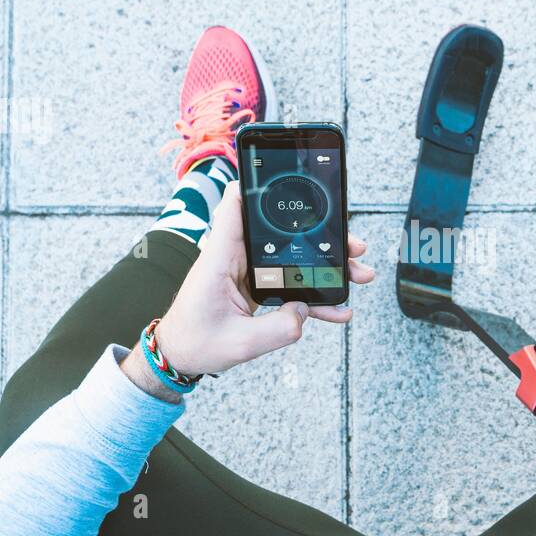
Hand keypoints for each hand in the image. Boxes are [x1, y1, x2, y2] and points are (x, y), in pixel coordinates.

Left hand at [125, 181, 374, 392]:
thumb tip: (305, 313)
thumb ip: (277, 329)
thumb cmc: (194, 343)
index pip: (235, 208)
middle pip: (281, 232)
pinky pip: (290, 282)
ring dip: (325, 264)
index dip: (258, 187)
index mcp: (220, 258)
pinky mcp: (255, 286)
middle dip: (320, 235)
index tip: (288, 179)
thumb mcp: (239, 343)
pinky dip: (313, 293)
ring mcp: (246, 272)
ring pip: (292, 257)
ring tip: (357, 274)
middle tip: (353, 246)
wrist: (178, 356)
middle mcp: (234, 258)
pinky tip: (336, 308)